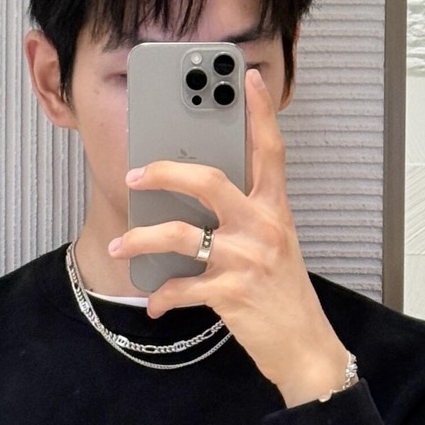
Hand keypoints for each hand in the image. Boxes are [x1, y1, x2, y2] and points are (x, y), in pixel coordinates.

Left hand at [109, 67, 350, 405]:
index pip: (271, 151)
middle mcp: (263, 227)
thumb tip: (196, 199)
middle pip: (207, 181)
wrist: (304, 345)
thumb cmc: (283, 294)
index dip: (260, 112)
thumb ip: (245, 218)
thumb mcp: (274, 246)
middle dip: (164, 173)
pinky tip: (153, 303)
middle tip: (134, 175)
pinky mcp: (232, 293)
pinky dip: (161, 297)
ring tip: (120, 247)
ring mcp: (247, 259)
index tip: (248, 79)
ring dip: (141, 241)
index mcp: (275, 210)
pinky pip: (182, 287)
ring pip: (181, 235)